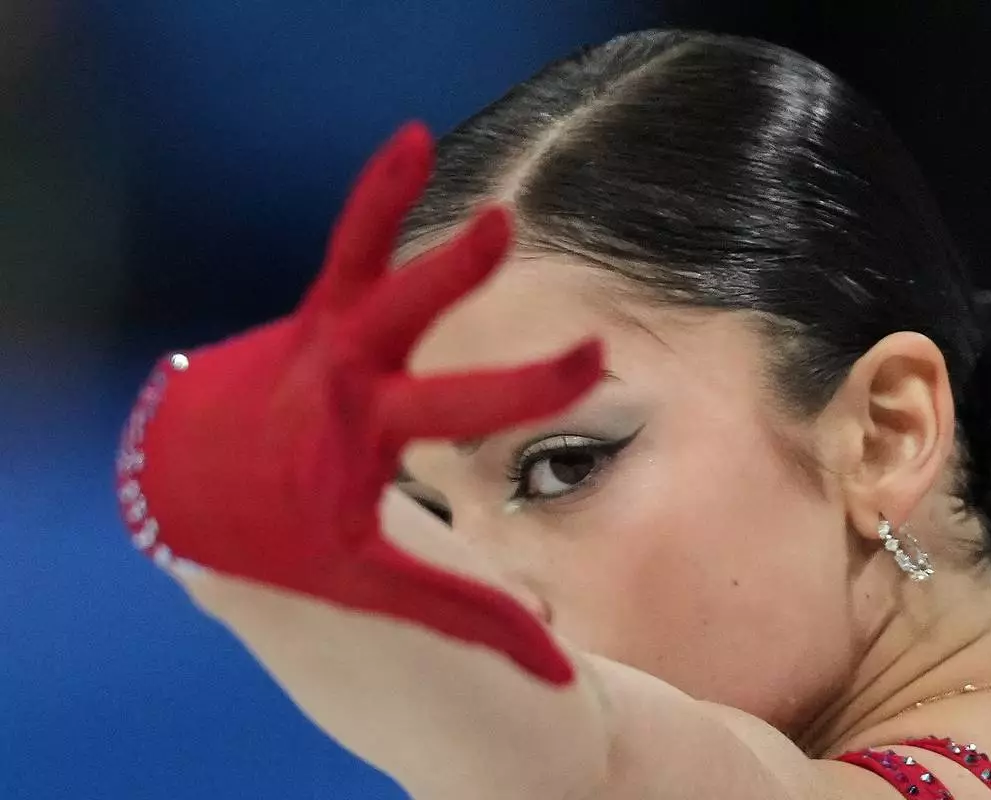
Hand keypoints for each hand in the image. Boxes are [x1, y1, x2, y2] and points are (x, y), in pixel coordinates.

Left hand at [115, 123, 602, 684]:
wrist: (195, 480)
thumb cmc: (291, 533)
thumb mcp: (373, 581)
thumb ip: (466, 612)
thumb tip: (556, 666)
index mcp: (363, 450)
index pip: (461, 424)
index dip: (532, 392)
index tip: (597, 361)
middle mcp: (346, 387)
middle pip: (415, 345)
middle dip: (479, 322)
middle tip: (543, 284)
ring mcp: (328, 340)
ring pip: (374, 273)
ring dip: (415, 227)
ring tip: (471, 185)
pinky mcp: (319, 309)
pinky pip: (353, 242)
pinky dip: (382, 191)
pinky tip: (413, 140)